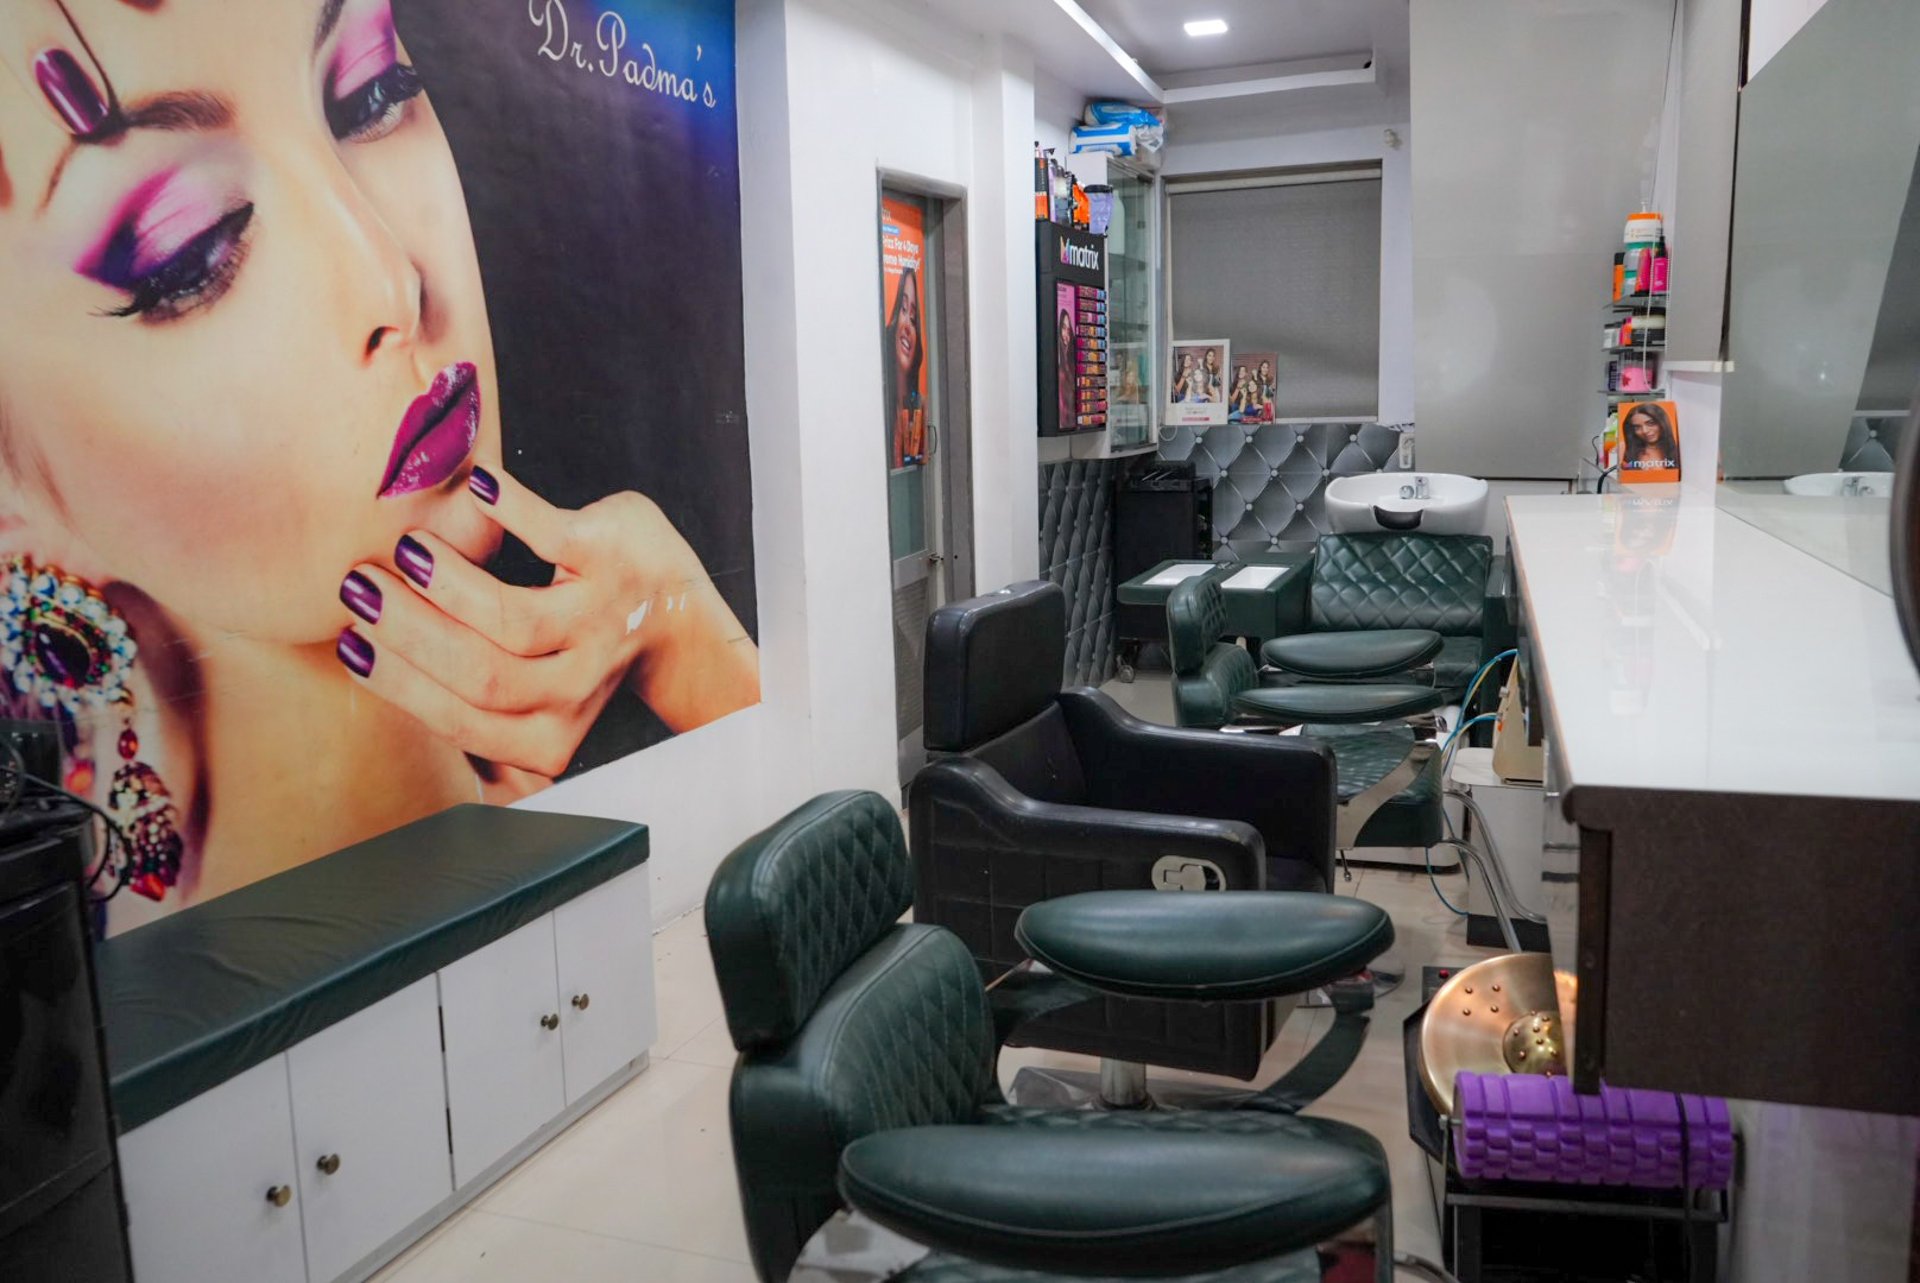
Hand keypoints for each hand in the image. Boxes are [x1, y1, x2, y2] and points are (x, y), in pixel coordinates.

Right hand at [335, 466, 758, 777]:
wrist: (679, 619)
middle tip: (358, 586)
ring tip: (406, 549)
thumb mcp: (538, 710)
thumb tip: (397, 720)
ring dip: (448, 582)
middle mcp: (577, 685)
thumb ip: (479, 725)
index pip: (462, 720)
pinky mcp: (614, 559)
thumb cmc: (579, 656)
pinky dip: (512, 509)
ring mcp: (599, 619)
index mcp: (548, 732)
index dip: (400, 684)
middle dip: (409, 631)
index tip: (349, 644)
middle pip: (483, 673)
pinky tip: (479, 488)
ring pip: (514, 618)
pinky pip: (555, 537)